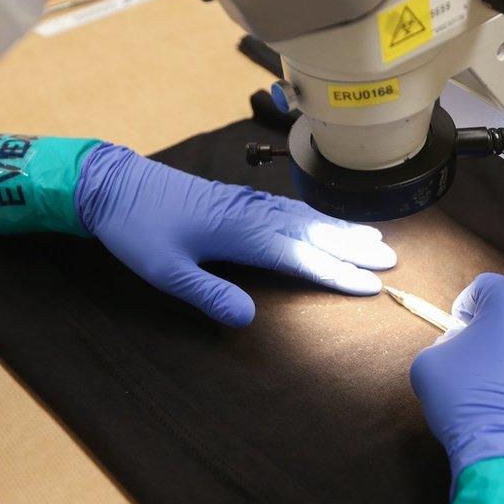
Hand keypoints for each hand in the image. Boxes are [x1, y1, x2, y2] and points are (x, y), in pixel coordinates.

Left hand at [75, 145, 395, 326]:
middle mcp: (250, 212)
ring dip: (340, 229)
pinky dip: (315, 215)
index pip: (299, 255)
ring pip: (304, 216)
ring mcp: (245, 201)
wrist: (113, 184)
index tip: (370, 284)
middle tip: (390, 259)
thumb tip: (247, 319)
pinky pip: (288, 207)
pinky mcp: (237, 198)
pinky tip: (323, 221)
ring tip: (373, 238)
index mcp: (238, 231)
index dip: (336, 272)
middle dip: (353, 247)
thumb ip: (207, 294)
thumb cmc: (136, 230)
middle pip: (312, 232)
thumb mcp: (164, 271)